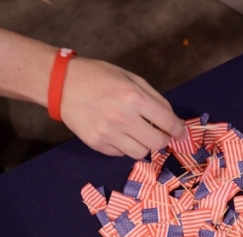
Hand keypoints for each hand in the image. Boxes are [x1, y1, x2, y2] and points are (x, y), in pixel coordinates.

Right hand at [59, 58, 185, 158]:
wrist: (61, 84)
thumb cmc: (99, 77)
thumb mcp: (131, 78)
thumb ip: (155, 99)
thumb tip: (173, 120)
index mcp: (134, 97)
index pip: (168, 122)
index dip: (179, 130)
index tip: (180, 133)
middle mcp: (122, 118)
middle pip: (157, 143)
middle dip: (163, 139)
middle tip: (159, 133)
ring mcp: (108, 134)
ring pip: (140, 153)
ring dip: (143, 144)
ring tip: (135, 132)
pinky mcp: (96, 144)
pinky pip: (121, 154)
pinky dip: (124, 146)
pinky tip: (117, 133)